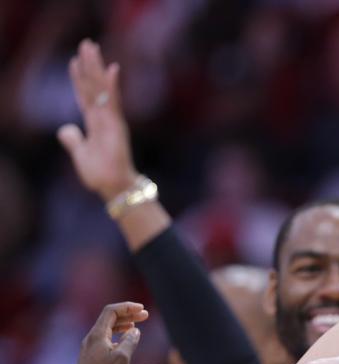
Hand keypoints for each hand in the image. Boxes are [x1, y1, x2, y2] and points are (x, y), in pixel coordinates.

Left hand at [57, 39, 137, 201]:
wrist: (114, 186)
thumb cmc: (101, 174)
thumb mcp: (80, 154)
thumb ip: (73, 140)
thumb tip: (65, 128)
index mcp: (95, 124)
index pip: (85, 96)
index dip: (78, 79)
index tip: (74, 62)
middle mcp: (104, 118)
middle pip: (93, 86)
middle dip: (89, 65)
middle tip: (86, 44)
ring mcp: (111, 119)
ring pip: (102, 88)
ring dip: (96, 67)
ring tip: (92, 47)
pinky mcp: (116, 125)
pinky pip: (113, 101)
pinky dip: (112, 85)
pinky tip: (111, 69)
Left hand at [73, 301, 148, 363]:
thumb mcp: (122, 359)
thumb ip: (130, 342)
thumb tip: (135, 331)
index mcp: (97, 335)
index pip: (111, 311)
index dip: (127, 307)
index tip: (142, 310)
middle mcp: (92, 339)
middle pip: (109, 319)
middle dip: (128, 315)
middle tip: (144, 315)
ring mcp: (91, 348)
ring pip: (108, 329)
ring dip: (124, 325)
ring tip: (137, 326)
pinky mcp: (93, 358)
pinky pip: (106, 340)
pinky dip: (118, 336)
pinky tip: (127, 341)